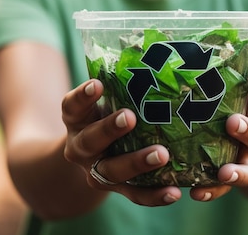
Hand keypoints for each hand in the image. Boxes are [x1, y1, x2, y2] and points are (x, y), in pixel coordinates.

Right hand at [61, 79, 182, 205]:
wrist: (90, 157)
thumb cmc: (105, 114)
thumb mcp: (105, 100)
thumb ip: (121, 84)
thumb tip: (158, 51)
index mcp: (76, 119)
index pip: (73, 106)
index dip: (83, 96)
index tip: (98, 84)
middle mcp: (81, 147)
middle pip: (91, 141)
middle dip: (110, 129)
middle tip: (130, 116)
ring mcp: (97, 171)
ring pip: (113, 171)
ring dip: (136, 163)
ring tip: (162, 154)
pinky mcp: (117, 189)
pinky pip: (135, 195)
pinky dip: (154, 196)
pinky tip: (174, 192)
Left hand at [189, 70, 247, 201]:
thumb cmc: (234, 106)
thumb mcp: (235, 92)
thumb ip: (220, 77)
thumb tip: (185, 46)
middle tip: (233, 123)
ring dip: (237, 172)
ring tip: (224, 173)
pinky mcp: (231, 176)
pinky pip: (223, 187)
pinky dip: (211, 190)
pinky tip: (196, 192)